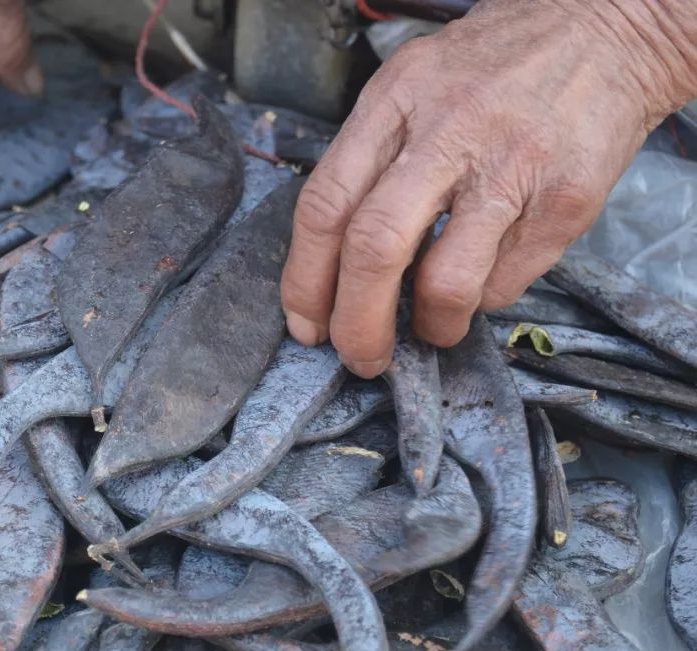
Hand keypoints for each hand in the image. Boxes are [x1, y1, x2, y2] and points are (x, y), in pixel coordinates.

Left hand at [281, 0, 696, 377]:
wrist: (607, 31)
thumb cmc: (494, 67)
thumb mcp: (413, 85)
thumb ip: (371, 159)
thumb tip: (333, 262)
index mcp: (394, 101)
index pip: (325, 205)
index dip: (305, 280)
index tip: (306, 323)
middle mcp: (447, 132)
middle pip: (373, 249)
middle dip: (356, 323)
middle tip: (360, 356)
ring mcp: (510, 166)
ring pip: (446, 281)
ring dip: (429, 326)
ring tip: (431, 330)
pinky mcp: (564, 200)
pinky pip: (506, 282)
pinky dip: (483, 301)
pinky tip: (483, 280)